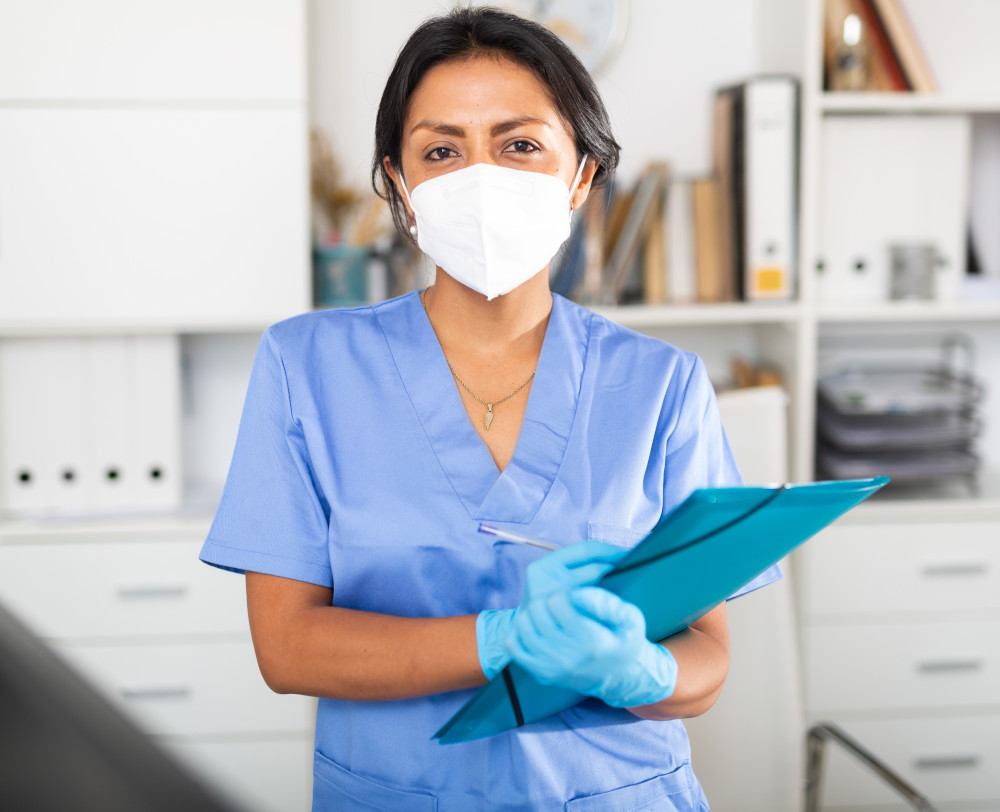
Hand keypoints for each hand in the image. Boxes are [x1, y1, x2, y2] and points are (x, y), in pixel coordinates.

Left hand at [475, 540, 624, 679]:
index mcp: (591, 640)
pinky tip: (534, 629)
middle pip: (536, 613)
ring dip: (530, 614)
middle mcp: (569, 657)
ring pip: (523, 628)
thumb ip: (611, 603)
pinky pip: (515, 648)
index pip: (556, 603)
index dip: (560, 592)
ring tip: (543, 613)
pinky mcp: (543, 674)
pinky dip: (518, 633)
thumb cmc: (625, 643)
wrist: (620, 678)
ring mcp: (553, 668)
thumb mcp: (632, 620)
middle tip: (553, 602)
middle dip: (543, 600)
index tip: (568, 595)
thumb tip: (581, 594)